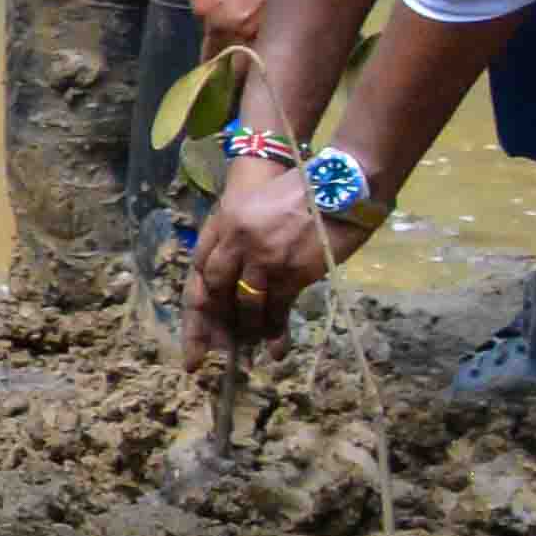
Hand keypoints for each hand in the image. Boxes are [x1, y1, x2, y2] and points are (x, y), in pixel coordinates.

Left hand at [183, 154, 361, 367]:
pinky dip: (274, 330)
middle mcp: (236, 239)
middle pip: (213, 288)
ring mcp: (263, 257)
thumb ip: (238, 235)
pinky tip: (274, 349)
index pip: (199, 265)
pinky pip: (276, 309)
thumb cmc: (301, 192)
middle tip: (212, 348)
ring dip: (246, 328)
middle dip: (209, 321)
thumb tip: (234, 273)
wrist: (340, 186)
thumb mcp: (256, 205)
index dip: (196, 298)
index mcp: (224, 220)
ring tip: (248, 346)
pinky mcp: (291, 271)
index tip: (195, 323)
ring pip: (244, 303)